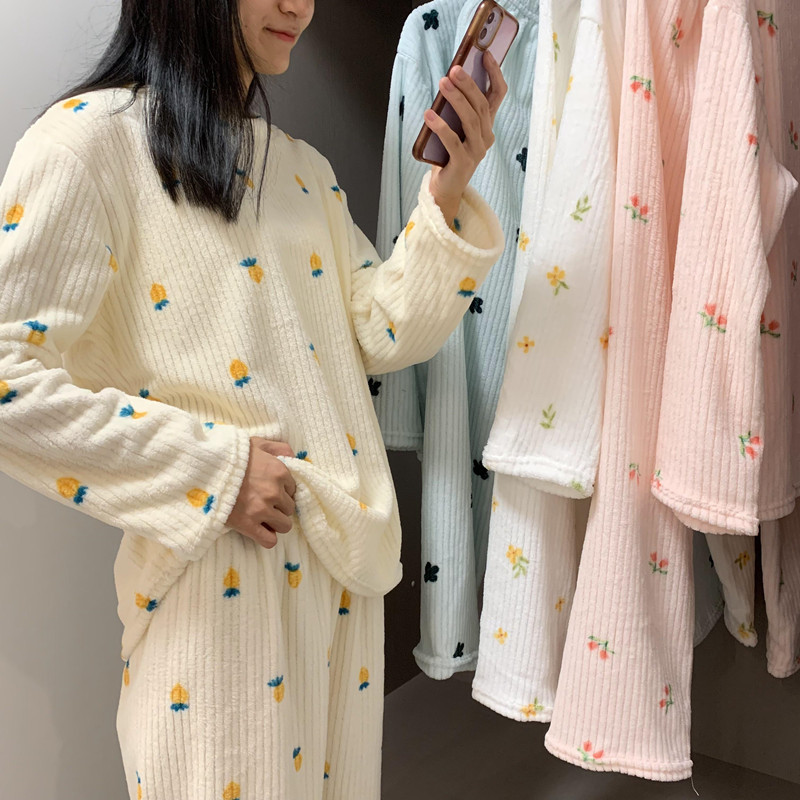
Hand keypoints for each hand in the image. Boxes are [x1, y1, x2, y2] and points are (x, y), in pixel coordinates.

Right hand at [226, 437, 296, 548]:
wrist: (202, 468)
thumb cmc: (230, 454)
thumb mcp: (256, 443)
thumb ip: (278, 448)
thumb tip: (292, 456)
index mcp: (279, 472)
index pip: (293, 489)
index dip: (282, 491)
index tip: (270, 490)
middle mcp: (274, 491)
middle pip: (289, 508)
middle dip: (279, 506)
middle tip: (264, 503)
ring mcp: (262, 509)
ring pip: (284, 526)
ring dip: (275, 523)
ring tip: (263, 517)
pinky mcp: (247, 525)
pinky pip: (269, 540)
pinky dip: (267, 538)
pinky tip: (259, 530)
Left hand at [426, 51, 507, 224]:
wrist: (446, 189)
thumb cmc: (448, 155)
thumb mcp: (456, 128)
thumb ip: (456, 109)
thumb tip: (448, 81)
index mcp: (487, 125)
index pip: (498, 95)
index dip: (495, 74)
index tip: (486, 54)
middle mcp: (486, 137)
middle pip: (481, 105)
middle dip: (468, 85)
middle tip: (454, 70)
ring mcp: (476, 151)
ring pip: (470, 120)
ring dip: (456, 100)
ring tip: (442, 84)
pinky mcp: (463, 163)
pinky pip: (453, 141)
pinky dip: (440, 127)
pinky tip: (429, 115)